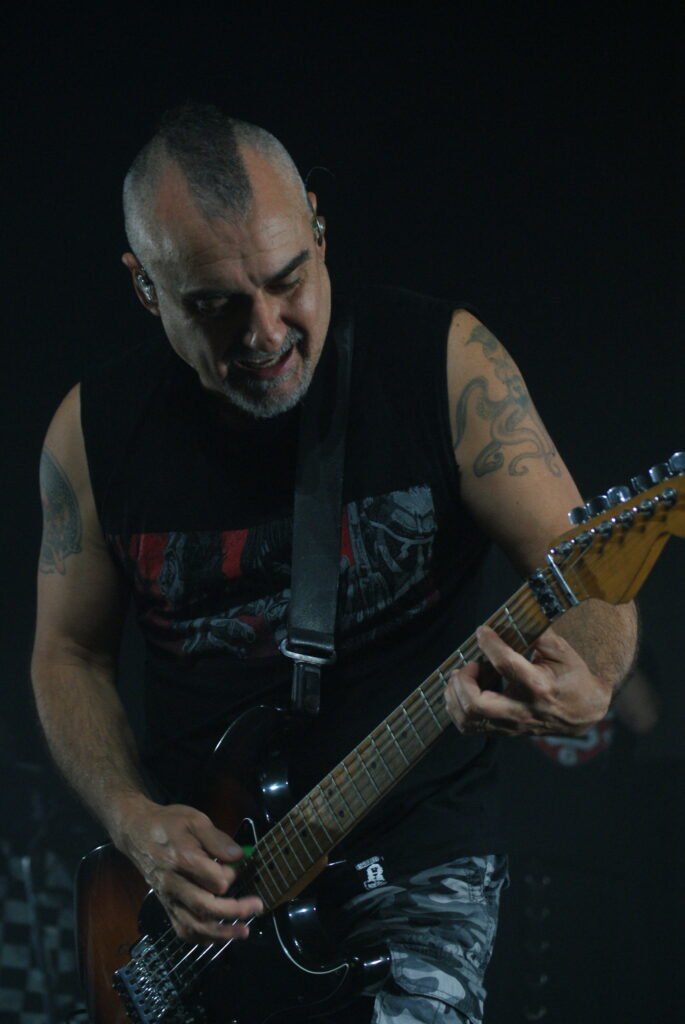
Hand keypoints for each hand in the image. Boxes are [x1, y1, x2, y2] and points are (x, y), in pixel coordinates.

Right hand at [114, 798, 262, 943]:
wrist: (136, 832)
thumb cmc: (168, 823)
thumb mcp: (195, 820)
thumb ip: (217, 839)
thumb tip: (238, 855)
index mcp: (183, 859)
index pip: (216, 880)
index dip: (232, 875)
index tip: (237, 864)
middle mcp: (174, 883)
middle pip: (207, 907)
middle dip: (236, 911)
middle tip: (257, 907)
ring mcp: (168, 898)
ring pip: (195, 925)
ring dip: (221, 933)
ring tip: (243, 931)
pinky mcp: (165, 906)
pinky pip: (182, 930)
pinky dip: (201, 938)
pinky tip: (218, 936)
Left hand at [444, 625, 611, 737]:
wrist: (583, 712)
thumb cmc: (572, 677)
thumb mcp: (562, 651)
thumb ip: (536, 634)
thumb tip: (509, 620)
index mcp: (540, 687)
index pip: (505, 664)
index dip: (488, 643)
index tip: (482, 631)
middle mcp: (523, 710)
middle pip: (477, 703)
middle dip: (463, 680)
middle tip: (469, 664)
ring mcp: (512, 725)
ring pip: (468, 718)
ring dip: (455, 694)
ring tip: (460, 676)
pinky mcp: (504, 731)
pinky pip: (469, 726)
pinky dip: (456, 707)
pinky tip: (461, 690)